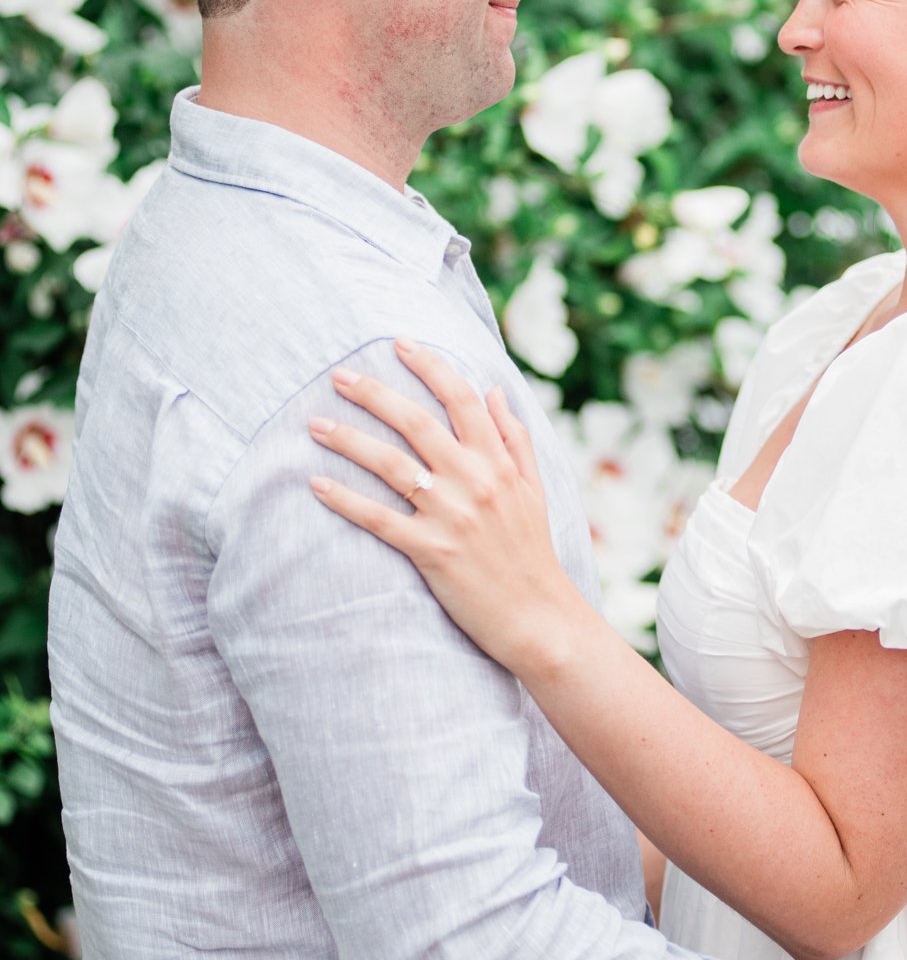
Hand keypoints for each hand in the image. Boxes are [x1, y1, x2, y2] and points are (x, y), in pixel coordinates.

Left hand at [308, 341, 581, 671]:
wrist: (538, 616)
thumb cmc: (532, 551)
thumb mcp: (535, 489)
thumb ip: (513, 438)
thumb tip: (493, 390)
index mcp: (499, 462)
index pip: (461, 398)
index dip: (429, 365)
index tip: (399, 343)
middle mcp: (475, 481)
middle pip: (416, 422)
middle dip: (373, 393)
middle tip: (338, 375)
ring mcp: (452, 516)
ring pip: (390, 464)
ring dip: (348, 440)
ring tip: (315, 424)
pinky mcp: (431, 551)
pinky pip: (378, 518)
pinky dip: (345, 500)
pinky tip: (316, 484)